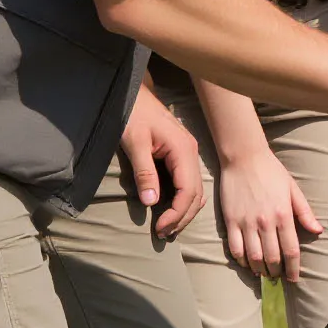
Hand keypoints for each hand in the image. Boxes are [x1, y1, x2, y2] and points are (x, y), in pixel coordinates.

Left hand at [120, 85, 205, 240]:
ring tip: (168, 227)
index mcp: (183, 150)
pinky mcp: (181, 154)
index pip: (188, 191)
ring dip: (184, 210)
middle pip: (195, 194)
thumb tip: (150, 202)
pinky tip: (171, 209)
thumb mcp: (135, 142)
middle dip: (182, 217)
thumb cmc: (133, 113)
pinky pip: (189, 182)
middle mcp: (191, 153)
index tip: (159, 228)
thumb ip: (144, 172)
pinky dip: (183, 199)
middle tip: (163, 234)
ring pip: (195, 189)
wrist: (134, 93)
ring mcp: (188, 153)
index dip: (176, 213)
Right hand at [216, 139, 321, 281]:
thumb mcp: (293, 189)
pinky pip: (235, 248)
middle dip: (276, 272)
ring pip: (253, 257)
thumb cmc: (272, 171)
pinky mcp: (231, 221)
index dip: (293, 268)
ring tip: (263, 273)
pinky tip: (246, 262)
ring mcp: (246, 222)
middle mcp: (265, 222)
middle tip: (278, 277)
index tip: (294, 279)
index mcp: (283, 214)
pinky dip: (241, 260)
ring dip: (259, 269)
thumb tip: (318, 231)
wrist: (244, 157)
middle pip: (272, 258)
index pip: (291, 250)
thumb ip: (304, 212)